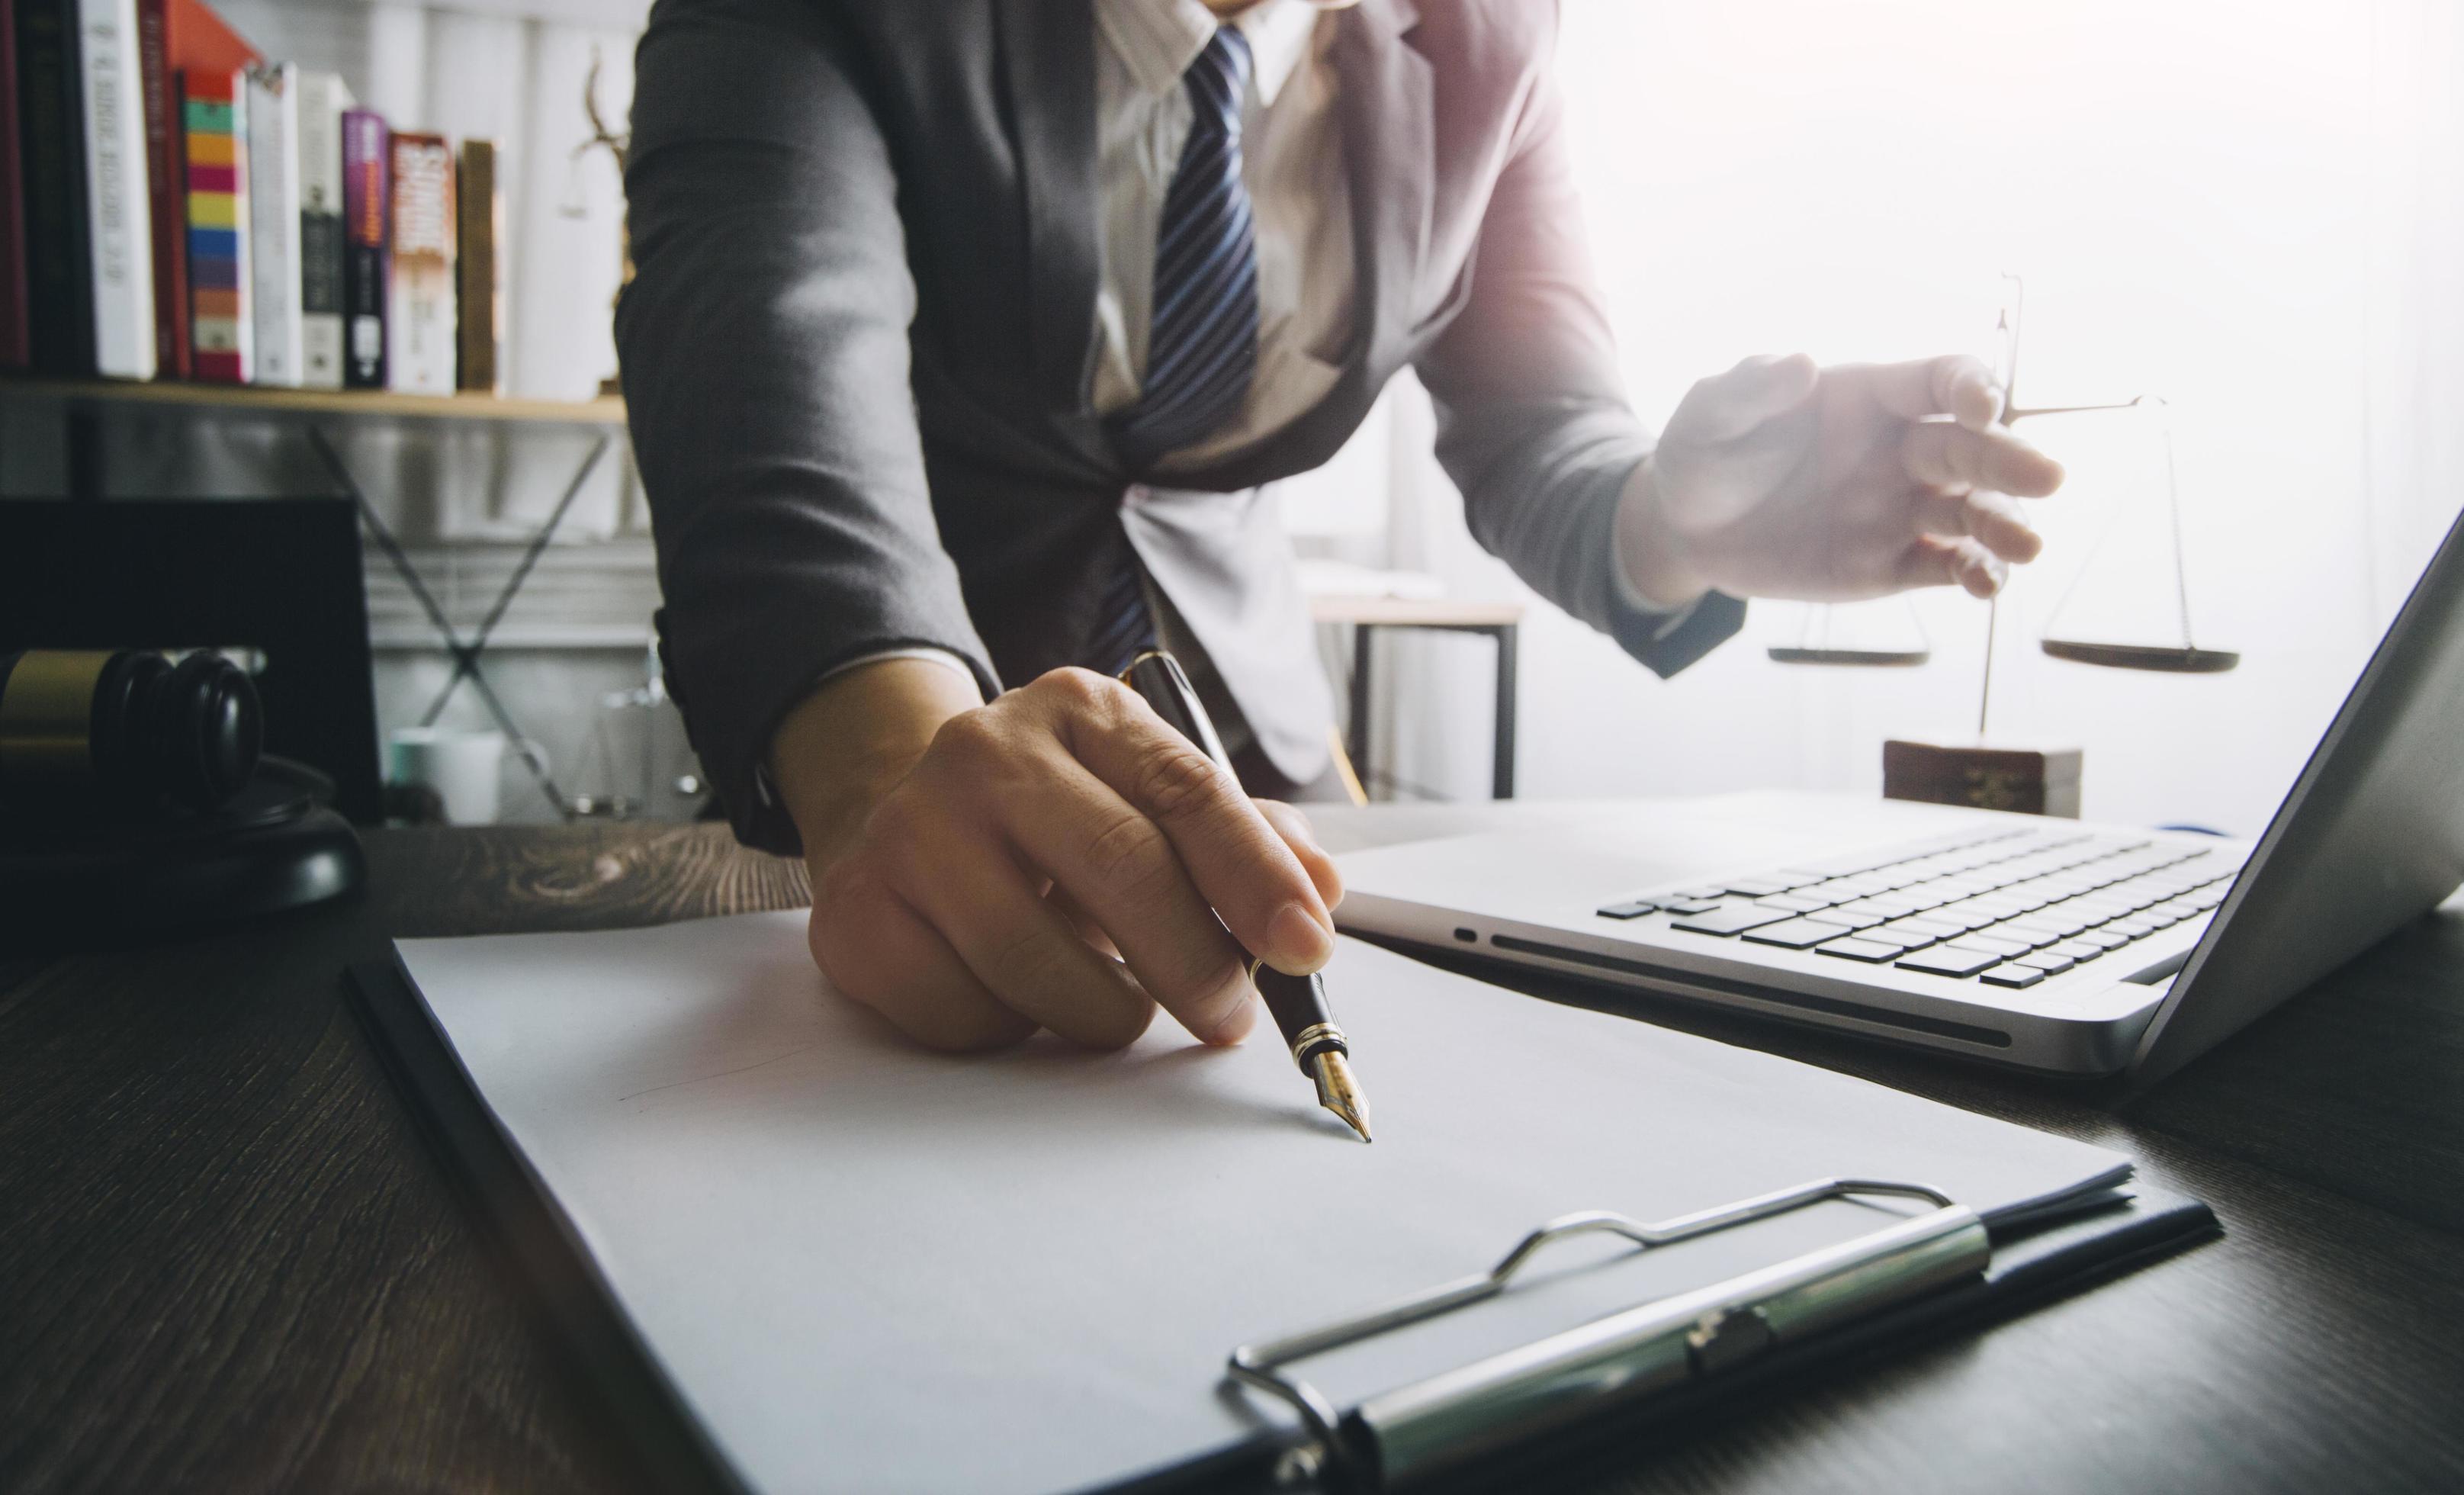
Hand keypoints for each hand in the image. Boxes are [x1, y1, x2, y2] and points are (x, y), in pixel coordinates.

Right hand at [776, 664, 1342, 1052]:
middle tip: (1227, 1018)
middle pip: (1119, 867)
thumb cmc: (1052, 823)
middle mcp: (985, 752)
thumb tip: (1320, 889)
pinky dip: (1011, 1031)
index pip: (1188, 790)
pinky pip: (963, 1014)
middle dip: (1195, 962)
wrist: (901, 817)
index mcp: (1081, 711)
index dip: (1256, 876)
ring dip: (1102, 1013)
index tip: (1306, 945)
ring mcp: (909, 830)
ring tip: (1118, 1008)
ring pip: (1034, 962)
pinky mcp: (857, 915)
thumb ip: (1242, 840)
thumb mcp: (1146, 800)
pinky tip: (1017, 997)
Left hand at [1616, 353, 2066, 606]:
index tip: (1982, 406)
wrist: (1688, 529)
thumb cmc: (1706, 453)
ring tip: (2026, 548)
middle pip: (1972, 447)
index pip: (1937, 380)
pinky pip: (1946, 566)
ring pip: (1972, 510)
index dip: (1969, 386)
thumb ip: (1750, 389)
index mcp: (1869, 397)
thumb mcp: (1710, 414)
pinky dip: (1974, 574)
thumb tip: (1801, 365)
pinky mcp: (1892, 564)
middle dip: (2011, 459)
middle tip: (2049, 477)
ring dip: (2004, 525)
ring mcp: (1901, 508)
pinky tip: (1986, 585)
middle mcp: (1900, 449)